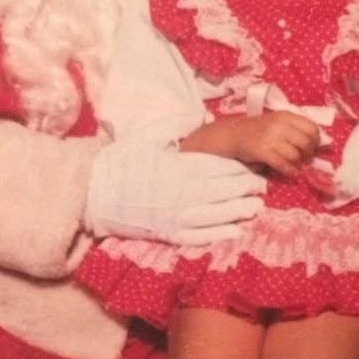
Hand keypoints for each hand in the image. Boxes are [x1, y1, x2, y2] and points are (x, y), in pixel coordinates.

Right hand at [85, 141, 265, 245]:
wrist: (97, 195)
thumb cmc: (122, 165)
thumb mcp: (147, 143)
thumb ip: (173, 138)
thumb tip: (195, 122)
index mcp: (179, 168)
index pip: (219, 168)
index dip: (239, 168)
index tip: (254, 167)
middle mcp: (184, 193)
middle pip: (224, 191)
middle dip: (246, 189)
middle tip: (262, 186)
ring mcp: (178, 216)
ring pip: (219, 215)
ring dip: (239, 211)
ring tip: (255, 208)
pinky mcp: (171, 234)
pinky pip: (202, 236)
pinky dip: (221, 234)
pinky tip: (236, 231)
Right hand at [185, 112, 319, 176]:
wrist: (233, 134)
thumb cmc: (259, 129)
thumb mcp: (278, 122)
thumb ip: (295, 128)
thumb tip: (318, 144)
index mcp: (285, 115)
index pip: (311, 127)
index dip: (316, 139)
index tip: (312, 146)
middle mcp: (278, 125)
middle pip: (305, 141)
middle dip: (308, 153)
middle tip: (304, 157)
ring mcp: (269, 138)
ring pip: (295, 154)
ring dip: (298, 163)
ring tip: (295, 164)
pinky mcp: (261, 151)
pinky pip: (283, 164)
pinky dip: (290, 170)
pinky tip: (290, 171)